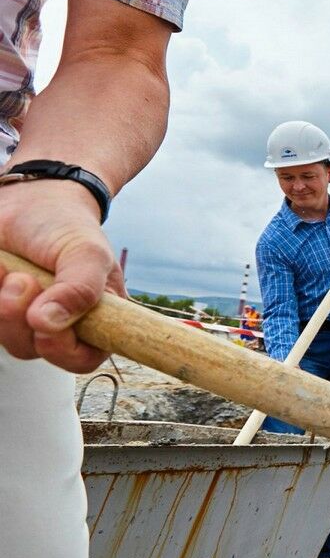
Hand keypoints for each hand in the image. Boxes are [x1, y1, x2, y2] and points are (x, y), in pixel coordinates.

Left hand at [0, 180, 123, 372]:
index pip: (81, 358)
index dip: (63, 351)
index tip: (47, 327)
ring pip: (3, 336)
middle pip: (33, 349)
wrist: (28, 199)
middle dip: (21, 318)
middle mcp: (56, 325)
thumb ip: (80, 289)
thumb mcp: (87, 253)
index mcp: (93, 319)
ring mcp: (20, 319)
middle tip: (23, 281)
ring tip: (9, 269)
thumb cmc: (67, 226)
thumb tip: (48, 324)